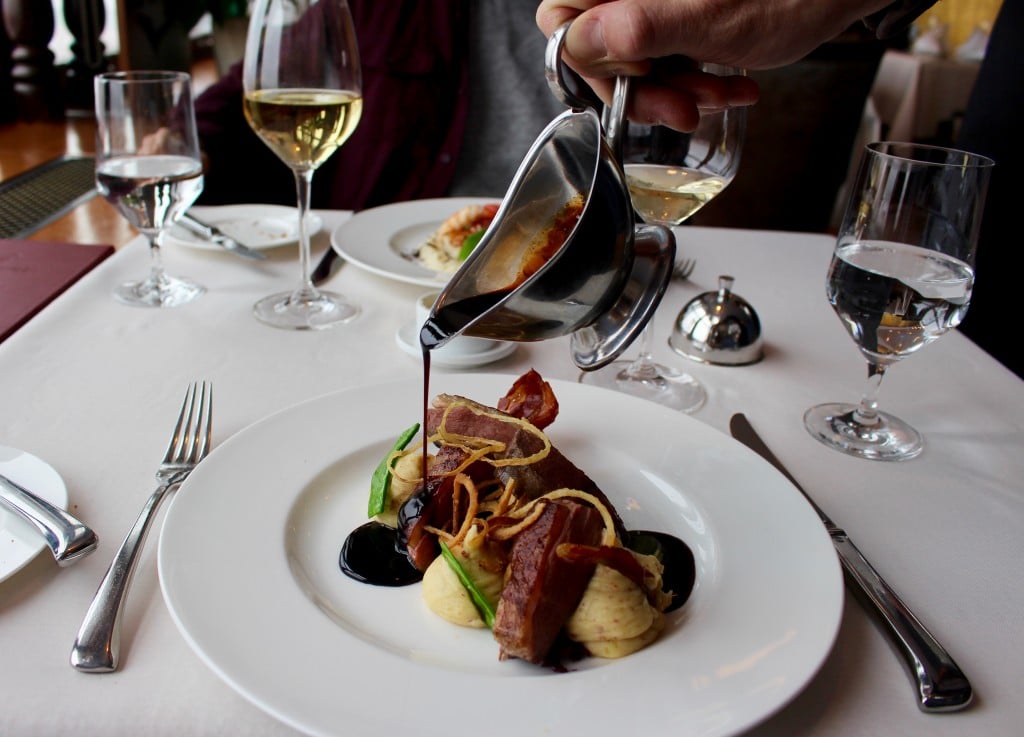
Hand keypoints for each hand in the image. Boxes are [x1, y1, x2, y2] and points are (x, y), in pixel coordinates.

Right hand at [536, 0, 882, 129]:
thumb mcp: (713, 18)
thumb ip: (643, 27)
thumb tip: (584, 39)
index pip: (559, 18)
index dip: (589, 57)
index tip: (638, 72)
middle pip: (595, 48)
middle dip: (640, 88)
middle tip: (680, 108)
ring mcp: (653, 9)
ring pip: (630, 63)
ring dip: (671, 92)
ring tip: (716, 96)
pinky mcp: (676, 25)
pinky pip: (662, 64)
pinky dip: (691, 85)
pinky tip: (728, 88)